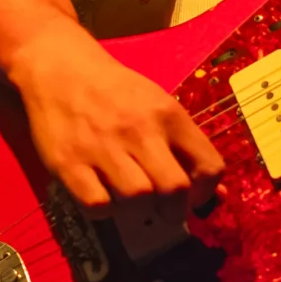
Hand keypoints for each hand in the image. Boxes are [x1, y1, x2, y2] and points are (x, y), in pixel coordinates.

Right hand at [6, 19, 224, 211]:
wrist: (61, 69)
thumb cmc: (116, 92)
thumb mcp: (158, 106)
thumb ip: (186, 148)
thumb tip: (219, 193)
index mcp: (168, 115)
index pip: (209, 166)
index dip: (206, 192)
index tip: (192, 198)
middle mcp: (139, 130)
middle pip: (174, 189)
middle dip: (175, 211)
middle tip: (163, 212)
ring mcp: (103, 147)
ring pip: (137, 199)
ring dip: (138, 211)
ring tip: (130, 201)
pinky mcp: (69, 163)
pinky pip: (97, 205)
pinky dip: (103, 210)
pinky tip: (101, 194)